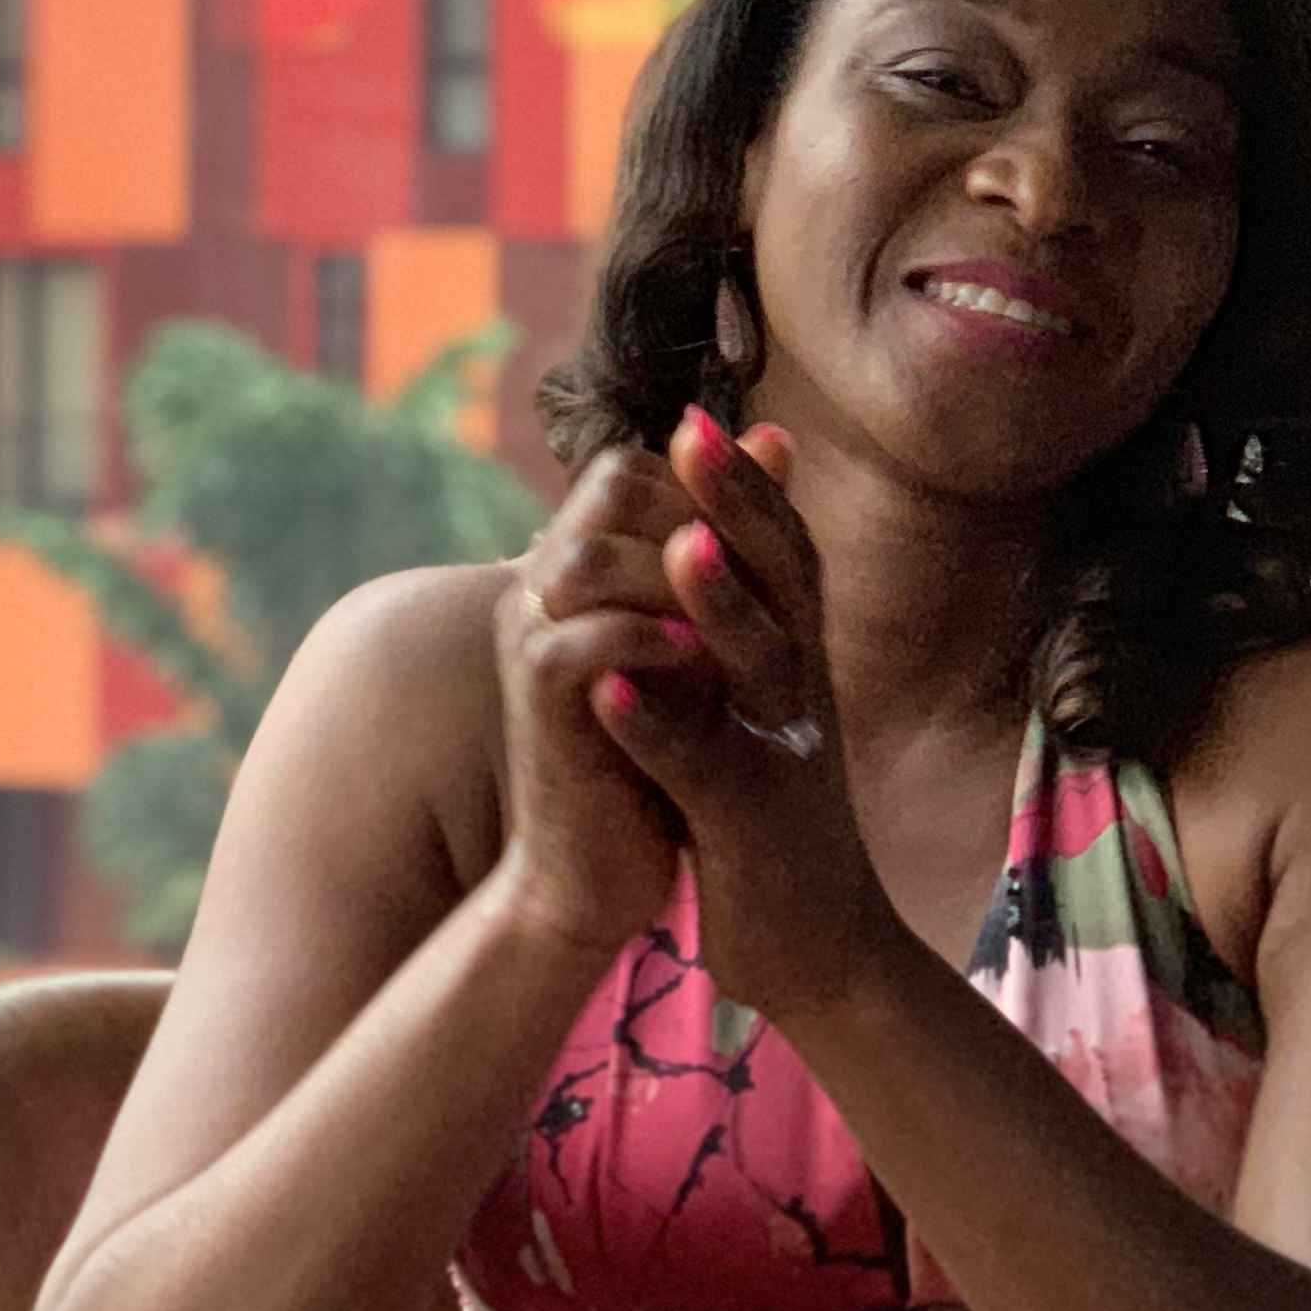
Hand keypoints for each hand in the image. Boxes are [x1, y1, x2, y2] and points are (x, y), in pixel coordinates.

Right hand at [487, 448, 713, 962]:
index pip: (631, 469)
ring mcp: (531, 642)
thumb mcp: (702, 640)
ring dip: (673, 575)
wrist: (595, 870)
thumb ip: (726, 551)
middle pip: (609, 488)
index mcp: (575, 568)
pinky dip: (647, 641)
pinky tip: (701, 657)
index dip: (702, 483)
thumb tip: (779, 439)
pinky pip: (579, 641)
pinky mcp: (537, 703)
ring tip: (729, 613)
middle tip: (750, 563)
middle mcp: (542, 589)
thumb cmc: (651, 757)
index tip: (761, 533)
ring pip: (589, 557)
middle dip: (693, 513)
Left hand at [583, 413, 895, 1017]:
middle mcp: (804, 699)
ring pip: (758, 667)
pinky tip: (611, 695)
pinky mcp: (750, 830)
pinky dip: (661, 731)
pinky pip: (705, 771)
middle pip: (782, 584)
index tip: (695, 418)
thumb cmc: (772, 829)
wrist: (822, 952)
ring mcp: (783, 761)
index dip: (744, 489)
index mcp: (801, 670)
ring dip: (718, 604)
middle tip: (692, 430)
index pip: (782, 557)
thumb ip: (742, 643)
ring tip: (675, 545)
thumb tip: (711, 558)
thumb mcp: (762, 724)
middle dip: (739, 507)